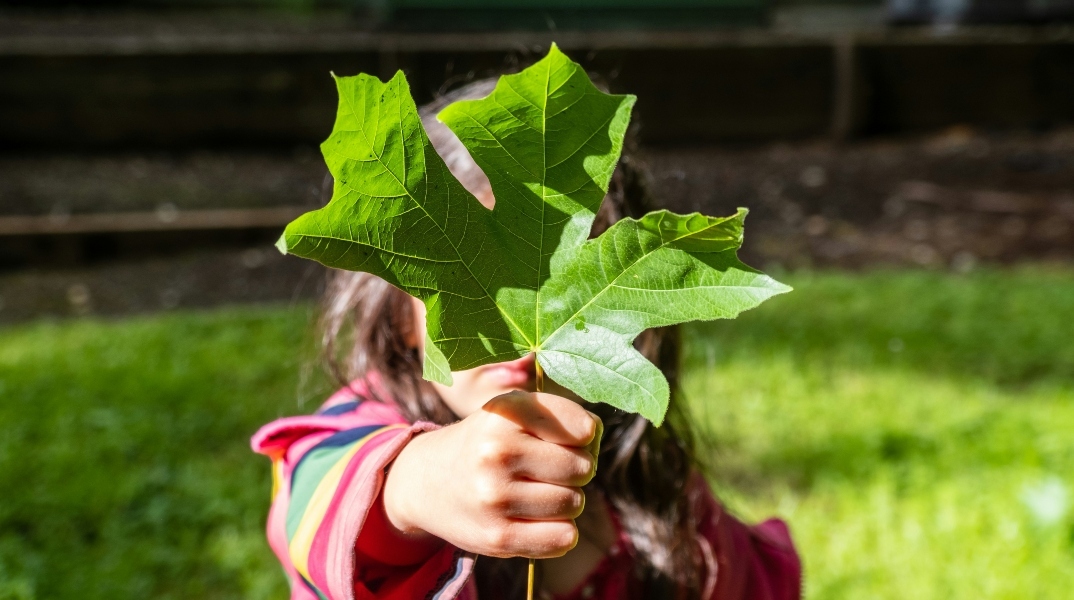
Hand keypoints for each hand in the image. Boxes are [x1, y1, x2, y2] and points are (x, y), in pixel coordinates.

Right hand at [383, 391, 601, 557]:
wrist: (427, 480)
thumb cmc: (488, 442)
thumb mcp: (514, 411)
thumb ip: (562, 416)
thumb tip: (594, 437)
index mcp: (506, 412)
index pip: (584, 429)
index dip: (584, 437)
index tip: (565, 439)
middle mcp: (497, 451)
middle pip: (583, 468)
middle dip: (575, 470)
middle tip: (548, 469)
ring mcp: (495, 496)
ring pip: (574, 503)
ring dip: (566, 500)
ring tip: (536, 491)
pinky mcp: (497, 537)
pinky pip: (563, 538)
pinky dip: (560, 531)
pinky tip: (537, 518)